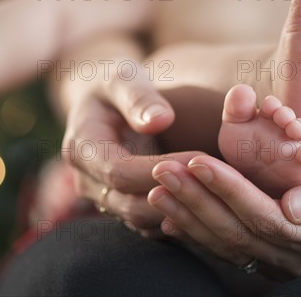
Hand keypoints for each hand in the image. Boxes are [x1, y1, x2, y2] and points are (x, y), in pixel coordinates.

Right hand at [62, 65, 202, 230]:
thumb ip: (138, 97)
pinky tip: (209, 203)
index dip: (158, 169)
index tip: (198, 158)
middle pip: (130, 204)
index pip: (119, 171)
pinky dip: (179, 218)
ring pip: (142, 220)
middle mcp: (88, 181)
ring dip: (180, 212)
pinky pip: (150, 223)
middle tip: (218, 182)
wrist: (105, 102)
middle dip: (174, 196)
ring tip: (218, 194)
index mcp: (82, 148)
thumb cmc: (117, 83)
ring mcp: (104, 197)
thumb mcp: (123, 77)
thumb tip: (160, 120)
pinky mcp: (124, 205)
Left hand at [148, 152, 300, 275]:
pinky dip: (195, 234)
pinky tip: (168, 219)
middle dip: (196, 200)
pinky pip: (227, 250)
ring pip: (226, 244)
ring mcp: (282, 264)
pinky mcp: (269, 259)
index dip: (227, 189)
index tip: (195, 161)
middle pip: (236, 232)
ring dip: (187, 216)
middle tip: (162, 170)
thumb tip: (292, 206)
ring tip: (157, 190)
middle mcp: (297, 259)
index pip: (263, 215)